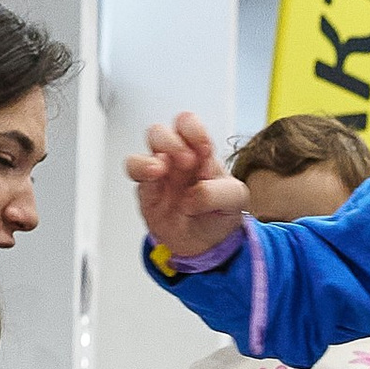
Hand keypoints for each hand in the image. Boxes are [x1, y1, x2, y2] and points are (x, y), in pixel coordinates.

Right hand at [124, 110, 249, 265]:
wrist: (202, 244)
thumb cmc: (217, 214)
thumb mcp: (235, 200)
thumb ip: (220, 192)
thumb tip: (193, 193)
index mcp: (200, 151)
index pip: (189, 124)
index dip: (194, 131)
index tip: (204, 150)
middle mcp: (178, 156)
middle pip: (167, 127)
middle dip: (175, 141)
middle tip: (188, 162)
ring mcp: (161, 170)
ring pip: (149, 141)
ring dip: (160, 149)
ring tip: (166, 169)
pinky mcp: (146, 188)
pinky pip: (134, 167)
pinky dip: (141, 167)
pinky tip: (155, 176)